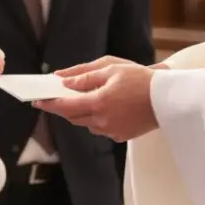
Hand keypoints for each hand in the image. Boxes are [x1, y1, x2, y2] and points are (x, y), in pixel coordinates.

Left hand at [35, 58, 156, 141]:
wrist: (168, 98)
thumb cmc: (140, 79)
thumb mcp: (110, 69)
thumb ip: (84, 76)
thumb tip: (63, 81)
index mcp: (99, 103)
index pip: (65, 106)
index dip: (49, 104)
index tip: (36, 101)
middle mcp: (103, 121)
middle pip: (73, 117)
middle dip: (63, 108)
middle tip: (54, 98)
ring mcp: (112, 131)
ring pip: (86, 124)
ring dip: (80, 113)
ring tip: (79, 99)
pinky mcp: (121, 136)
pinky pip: (100, 128)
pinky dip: (95, 118)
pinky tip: (101, 106)